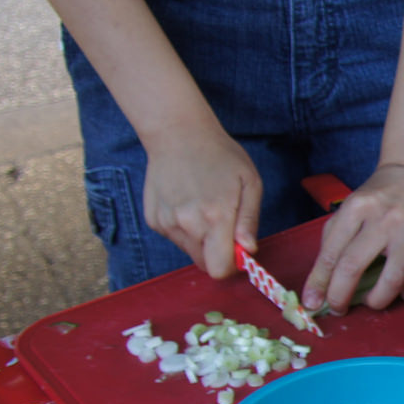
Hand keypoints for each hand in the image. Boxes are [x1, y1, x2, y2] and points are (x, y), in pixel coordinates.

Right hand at [142, 128, 261, 277]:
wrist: (178, 134)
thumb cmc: (221, 156)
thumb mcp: (249, 183)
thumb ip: (249, 221)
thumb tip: (248, 250)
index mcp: (215, 218)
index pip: (219, 269)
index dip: (231, 264)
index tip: (237, 250)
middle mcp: (186, 224)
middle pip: (204, 263)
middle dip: (217, 251)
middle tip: (222, 223)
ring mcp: (166, 222)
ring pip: (190, 251)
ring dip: (201, 239)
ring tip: (204, 207)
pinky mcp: (154, 220)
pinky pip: (175, 237)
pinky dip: (184, 228)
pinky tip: (187, 202)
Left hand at [303, 163, 403, 313]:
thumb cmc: (378, 200)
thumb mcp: (349, 209)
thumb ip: (333, 241)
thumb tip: (321, 286)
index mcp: (357, 208)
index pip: (331, 253)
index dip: (318, 283)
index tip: (312, 302)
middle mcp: (385, 218)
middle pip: (354, 267)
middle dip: (339, 296)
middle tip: (338, 308)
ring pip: (391, 282)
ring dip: (376, 301)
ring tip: (371, 301)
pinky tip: (401, 293)